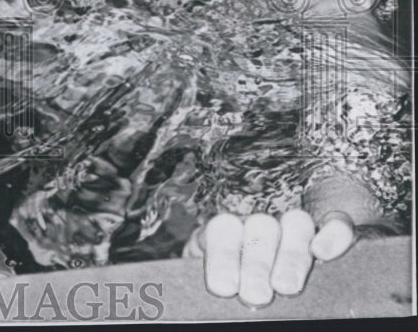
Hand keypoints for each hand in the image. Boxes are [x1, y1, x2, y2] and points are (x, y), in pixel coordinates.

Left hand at [185, 209, 354, 306]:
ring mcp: (295, 225)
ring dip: (291, 254)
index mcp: (227, 231)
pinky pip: (337, 222)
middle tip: (255, 295)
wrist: (255, 268)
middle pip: (259, 228)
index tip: (223, 288)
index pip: (222, 230)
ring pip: (295, 223)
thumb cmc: (235, 284)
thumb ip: (215, 282)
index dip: (223, 256)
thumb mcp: (220, 283)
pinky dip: (333, 233)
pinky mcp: (331, 230)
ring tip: (286, 287)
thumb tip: (186, 301)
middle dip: (256, 262)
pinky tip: (323, 251)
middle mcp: (260, 224)